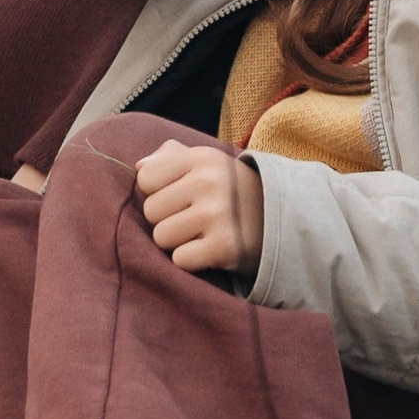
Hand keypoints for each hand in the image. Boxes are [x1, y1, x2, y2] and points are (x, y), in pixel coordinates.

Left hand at [138, 135, 264, 275]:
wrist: (280, 219)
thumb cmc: (229, 190)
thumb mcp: (205, 163)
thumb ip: (169, 157)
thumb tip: (139, 166)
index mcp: (201, 157)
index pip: (145, 178)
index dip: (157, 191)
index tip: (179, 195)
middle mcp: (209, 182)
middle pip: (151, 211)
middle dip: (167, 218)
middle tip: (193, 218)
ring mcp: (217, 215)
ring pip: (161, 238)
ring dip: (177, 242)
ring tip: (200, 234)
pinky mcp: (224, 247)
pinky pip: (180, 260)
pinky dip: (191, 261)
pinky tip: (208, 250)